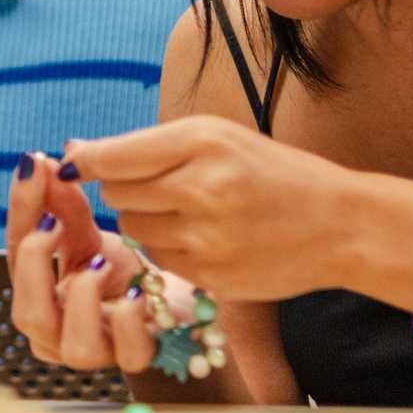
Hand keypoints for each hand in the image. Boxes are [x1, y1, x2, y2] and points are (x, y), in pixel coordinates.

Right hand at [5, 152, 161, 371]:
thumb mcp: (88, 235)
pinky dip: (131, 319)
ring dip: (84, 299)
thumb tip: (42, 163)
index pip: (14, 255)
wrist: (172, 301)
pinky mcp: (137, 357)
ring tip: (100, 265)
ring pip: (75, 345)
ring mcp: (98, 351)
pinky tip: (139, 292)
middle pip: (28, 315)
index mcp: (37, 295)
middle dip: (36, 265)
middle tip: (54, 223)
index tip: (34, 167)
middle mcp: (58, 331)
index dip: (21, 211)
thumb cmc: (121, 272)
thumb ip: (62, 206)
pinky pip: (129, 352)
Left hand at [63, 117, 360, 301]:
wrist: (340, 225)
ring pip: (134, 228)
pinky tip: (205, 236)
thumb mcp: (216, 137)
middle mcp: (203, 188)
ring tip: (190, 209)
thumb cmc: (271, 172)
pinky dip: (170, 248)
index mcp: (203, 141)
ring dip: (148, 219)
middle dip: (128, 188)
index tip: (72, 164)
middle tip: (163, 184)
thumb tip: (75, 154)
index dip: (86, 162)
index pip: (113, 157)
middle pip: (117, 194)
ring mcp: (208, 237)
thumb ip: (145, 145)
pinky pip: (159, 259)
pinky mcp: (212, 275)